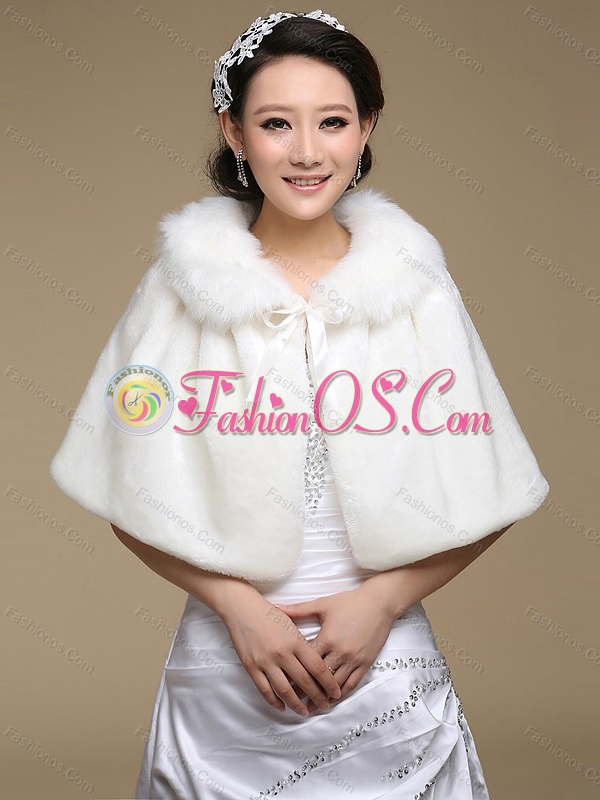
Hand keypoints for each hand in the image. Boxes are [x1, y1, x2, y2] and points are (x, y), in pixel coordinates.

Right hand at [219, 588, 341, 716]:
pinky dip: (274, 701)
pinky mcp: (251, 667)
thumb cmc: (268, 613)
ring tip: (304, 712)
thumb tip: (314, 664)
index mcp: (295, 641)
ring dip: (297, 704)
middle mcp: (282, 653)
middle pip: (304, 682)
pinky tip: (282, 707)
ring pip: (285, 690)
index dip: (328, 683)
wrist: (242, 608)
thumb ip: (302, 644)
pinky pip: (265, 690)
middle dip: (317, 697)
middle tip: (324, 705)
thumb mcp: (291, 624)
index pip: (317, 668)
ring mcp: (266, 662)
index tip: (335, 692)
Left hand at [275, 586, 397, 711]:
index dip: (294, 674)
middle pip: (319, 677)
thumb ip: (298, 610)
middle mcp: (340, 652)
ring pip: (335, 685)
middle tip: (293, 701)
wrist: (379, 603)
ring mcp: (354, 660)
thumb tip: (275, 607)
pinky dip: (340, 694)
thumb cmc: (350, 602)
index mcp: (327, 638)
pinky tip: (332, 700)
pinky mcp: (365, 663)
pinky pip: (352, 684)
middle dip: (305, 690)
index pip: (306, 662)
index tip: (283, 683)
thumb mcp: (322, 605)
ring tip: (310, 707)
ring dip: (322, 697)